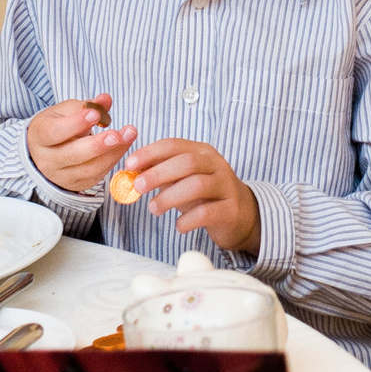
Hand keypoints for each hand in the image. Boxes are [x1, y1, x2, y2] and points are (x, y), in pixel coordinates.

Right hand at [26, 93, 132, 193]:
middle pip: (72, 155)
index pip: (55, 132)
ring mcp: (61, 176)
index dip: (75, 124)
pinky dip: (113, 159)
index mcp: (39, 136)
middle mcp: (47, 160)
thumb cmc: (57, 126)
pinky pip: (97, 174)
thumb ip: (85, 105)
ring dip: (112, 152)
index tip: (95, 114)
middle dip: (97, 145)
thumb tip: (105, 99)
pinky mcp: (77, 184)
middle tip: (117, 134)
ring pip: (88, 167)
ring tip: (129, 135)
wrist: (45, 152)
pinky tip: (124, 145)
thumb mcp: (65, 111)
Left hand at [124, 137, 259, 253]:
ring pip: (197, 185)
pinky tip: (178, 226)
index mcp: (202, 152)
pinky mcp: (230, 210)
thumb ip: (161, 174)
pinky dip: (187, 220)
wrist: (241, 214)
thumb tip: (132, 172)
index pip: (174, 145)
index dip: (150, 153)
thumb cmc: (205, 195)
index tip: (130, 164)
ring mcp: (226, 187)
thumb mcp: (183, 180)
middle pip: (186, 162)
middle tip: (137, 187)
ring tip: (154, 209)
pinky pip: (206, 213)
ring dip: (169, 197)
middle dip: (157, 173)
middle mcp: (217, 165)